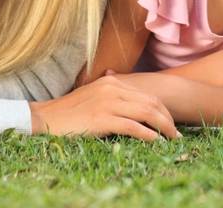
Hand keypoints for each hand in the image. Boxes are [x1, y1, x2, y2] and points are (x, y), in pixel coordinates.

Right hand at [30, 73, 179, 139]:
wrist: (46, 117)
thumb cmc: (70, 111)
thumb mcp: (94, 95)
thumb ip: (112, 95)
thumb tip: (131, 104)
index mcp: (113, 81)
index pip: (146, 94)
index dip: (162, 109)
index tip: (171, 122)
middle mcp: (113, 87)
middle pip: (150, 102)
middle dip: (167, 118)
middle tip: (177, 134)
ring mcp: (108, 102)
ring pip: (145, 113)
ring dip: (163, 127)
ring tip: (172, 139)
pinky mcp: (102, 119)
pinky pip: (132, 126)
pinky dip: (147, 133)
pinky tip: (156, 141)